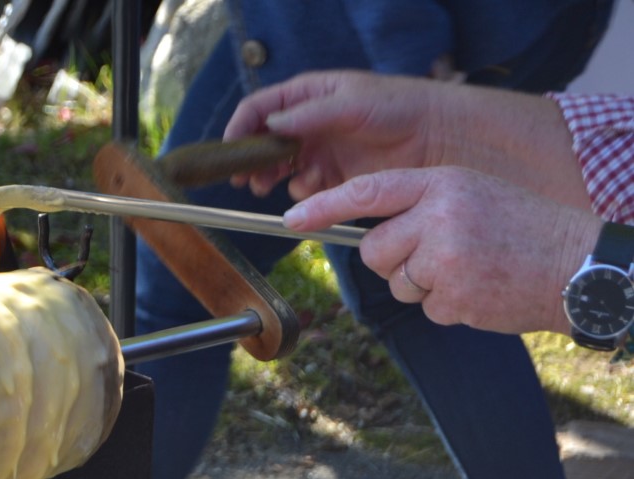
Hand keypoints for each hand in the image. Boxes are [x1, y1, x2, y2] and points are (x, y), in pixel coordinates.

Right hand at [224, 71, 443, 198]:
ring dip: (270, 178)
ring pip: (278, 168)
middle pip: (262, 142)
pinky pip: (304, 188)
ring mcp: (319, 151)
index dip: (240, 127)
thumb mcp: (352, 103)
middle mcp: (307, 123)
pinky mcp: (333, 177)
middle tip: (245, 178)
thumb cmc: (398, 107)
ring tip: (268, 186)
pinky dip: (301, 191)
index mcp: (307, 96)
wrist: (438, 136)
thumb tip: (269, 124)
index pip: (259, 108)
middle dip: (250, 160)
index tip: (231, 150)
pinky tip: (312, 187)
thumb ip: (309, 114)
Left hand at [285, 166, 599, 334]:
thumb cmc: (522, 229)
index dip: (325, 206)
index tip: (292, 219)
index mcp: (444, 182)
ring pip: (396, 283)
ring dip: (423, 286)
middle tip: (441, 256)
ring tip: (469, 270)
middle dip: (395, 261)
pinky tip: (480, 290)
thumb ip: (423, 207)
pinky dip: (447, 306)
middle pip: (374, 250)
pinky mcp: (453, 296)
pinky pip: (425, 308)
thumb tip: (369, 237)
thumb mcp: (473, 196)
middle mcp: (440, 215)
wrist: (578, 263)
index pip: (370, 191)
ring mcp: (446, 257)